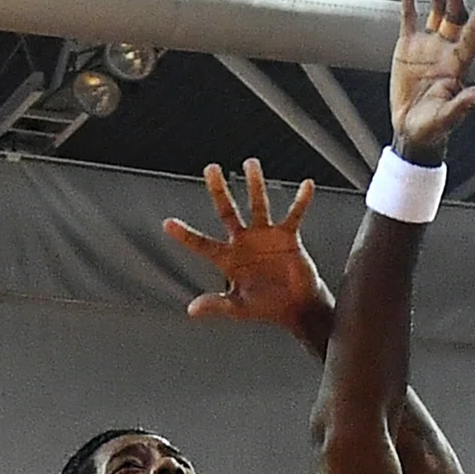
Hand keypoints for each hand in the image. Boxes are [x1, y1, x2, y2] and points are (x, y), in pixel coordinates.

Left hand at [162, 160, 330, 339]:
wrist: (295, 307)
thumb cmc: (265, 307)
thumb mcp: (237, 309)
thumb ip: (216, 305)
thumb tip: (192, 310)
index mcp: (227, 258)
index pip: (201, 244)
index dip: (185, 235)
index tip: (168, 224)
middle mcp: (243, 241)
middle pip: (226, 211)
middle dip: (218, 190)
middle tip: (211, 169)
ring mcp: (264, 235)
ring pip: (257, 204)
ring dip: (255, 184)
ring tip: (251, 164)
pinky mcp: (286, 236)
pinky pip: (294, 214)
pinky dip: (301, 201)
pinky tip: (306, 186)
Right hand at [391, 0, 474, 165]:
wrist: (411, 128)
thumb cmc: (433, 125)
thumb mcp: (447, 117)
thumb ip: (463, 104)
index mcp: (458, 66)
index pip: (470, 40)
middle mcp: (446, 50)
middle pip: (455, 17)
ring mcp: (428, 45)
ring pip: (436, 11)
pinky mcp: (408, 44)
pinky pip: (410, 16)